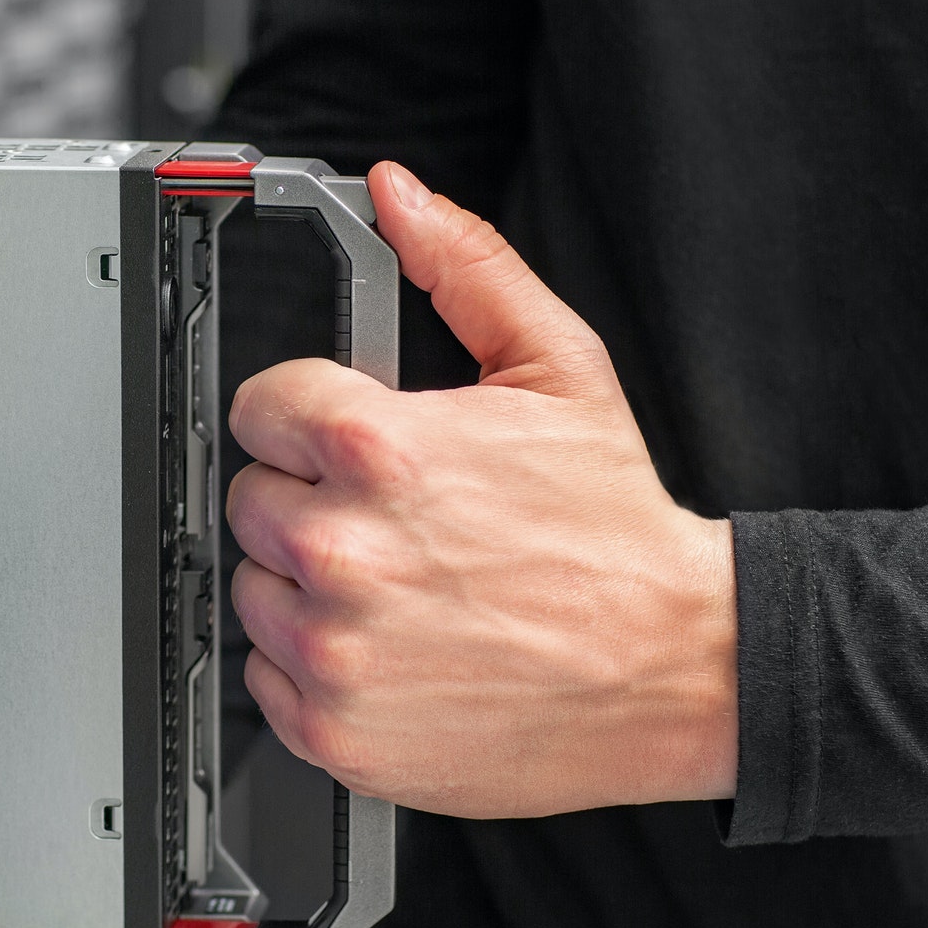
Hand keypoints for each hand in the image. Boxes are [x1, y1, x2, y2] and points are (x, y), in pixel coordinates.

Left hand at [225, 162, 737, 819]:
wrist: (677, 668)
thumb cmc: (616, 529)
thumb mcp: (558, 368)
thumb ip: (466, 266)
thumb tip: (399, 196)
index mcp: (378, 448)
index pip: (258, 407)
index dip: (304, 417)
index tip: (336, 440)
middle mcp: (342, 549)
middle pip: (250, 499)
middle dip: (310, 500)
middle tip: (393, 520)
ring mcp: (334, 649)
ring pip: (253, 591)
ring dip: (307, 587)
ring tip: (400, 587)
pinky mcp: (336, 731)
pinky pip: (267, 680)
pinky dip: (314, 669)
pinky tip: (390, 649)